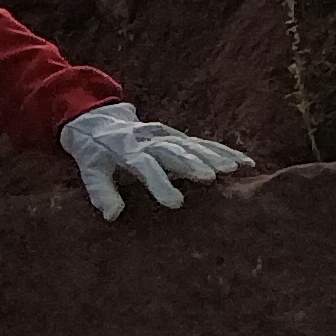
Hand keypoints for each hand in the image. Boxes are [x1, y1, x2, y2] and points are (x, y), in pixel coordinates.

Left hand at [59, 101, 252, 219]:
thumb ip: (101, 192)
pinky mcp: (178, 136)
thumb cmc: (95, 153)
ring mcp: (167, 136)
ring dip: (214, 156)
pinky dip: (225, 151)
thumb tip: (112, 215)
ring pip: (194, 145)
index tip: (176, 203)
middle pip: (174, 151)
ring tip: (235, 169)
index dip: (160, 184)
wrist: (98, 120)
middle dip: (193, 164)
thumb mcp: (89, 171)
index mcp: (127, 150)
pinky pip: (204, 143)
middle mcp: (150, 140)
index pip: (145, 167)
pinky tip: (245, 162)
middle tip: (212, 178)